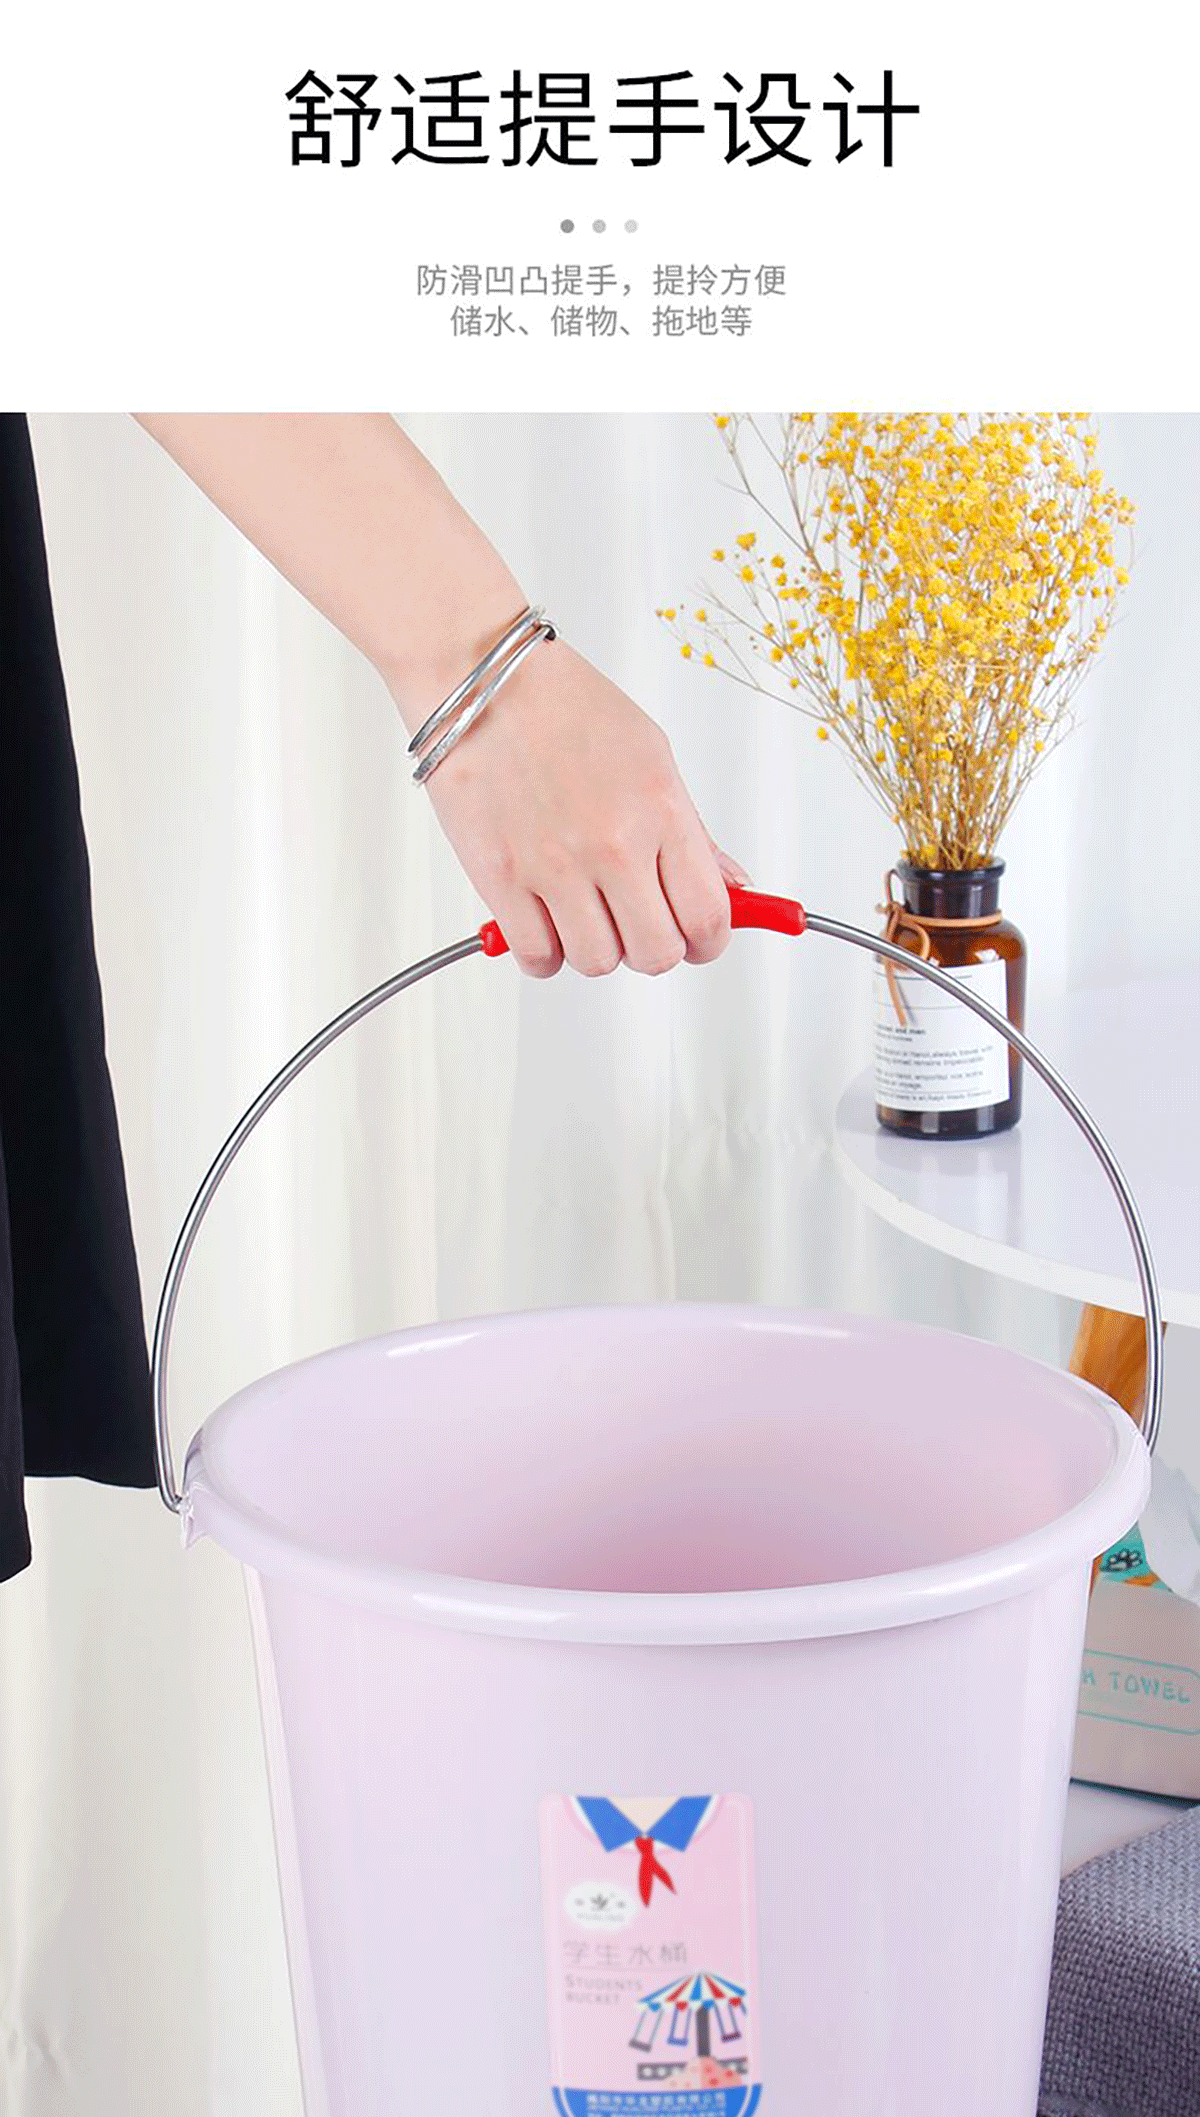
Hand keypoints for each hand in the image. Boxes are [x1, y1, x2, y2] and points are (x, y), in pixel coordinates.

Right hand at [420, 636, 745, 978]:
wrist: (481, 679)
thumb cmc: (564, 706)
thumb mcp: (652, 755)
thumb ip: (692, 831)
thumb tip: (730, 884)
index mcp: (661, 810)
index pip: (707, 916)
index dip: (707, 940)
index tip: (697, 938)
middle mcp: (613, 844)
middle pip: (655, 953)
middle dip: (652, 947)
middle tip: (638, 923)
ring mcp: (555, 866)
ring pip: (597, 961)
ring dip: (596, 947)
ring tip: (585, 912)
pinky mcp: (502, 878)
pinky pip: (537, 956)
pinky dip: (545, 952)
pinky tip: (546, 923)